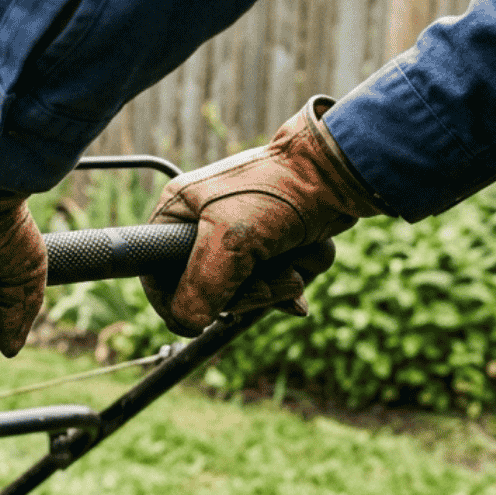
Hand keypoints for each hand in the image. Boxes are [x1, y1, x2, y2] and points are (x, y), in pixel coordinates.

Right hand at [142, 96, 381, 334]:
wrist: (340, 171)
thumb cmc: (282, 189)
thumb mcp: (232, 239)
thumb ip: (202, 285)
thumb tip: (186, 323)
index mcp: (178, 213)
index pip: (155, 274)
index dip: (175, 302)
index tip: (199, 320)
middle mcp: (203, 225)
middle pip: (206, 291)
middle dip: (246, 292)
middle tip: (267, 280)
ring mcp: (239, 237)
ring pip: (246, 291)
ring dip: (276, 285)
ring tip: (293, 261)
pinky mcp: (271, 244)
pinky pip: (274, 282)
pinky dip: (294, 278)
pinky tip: (304, 262)